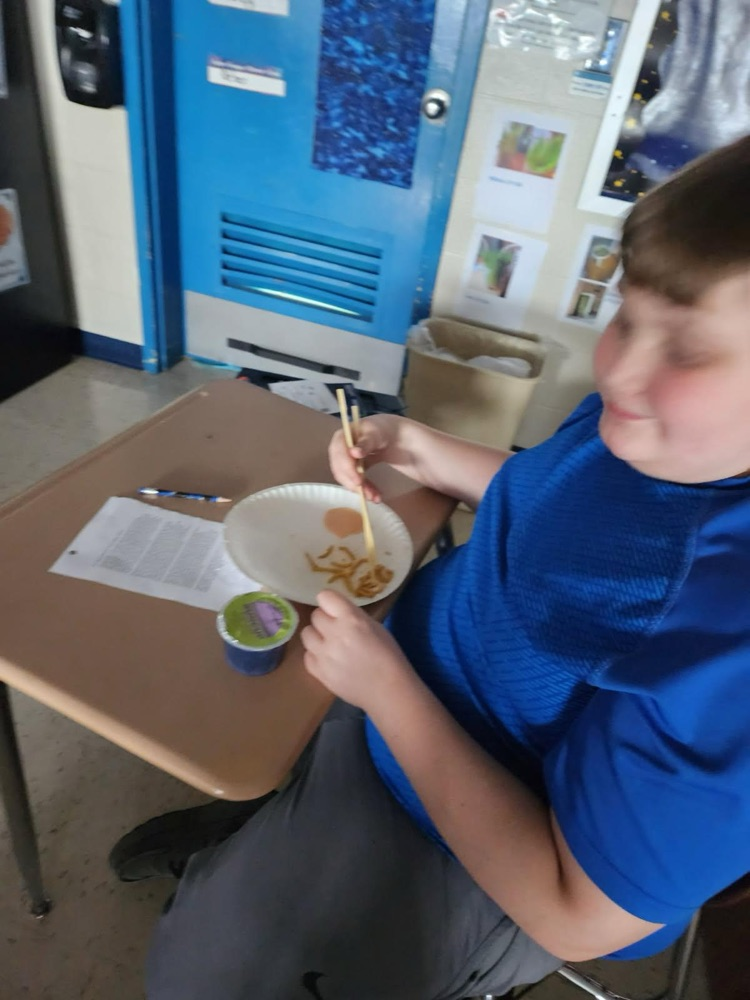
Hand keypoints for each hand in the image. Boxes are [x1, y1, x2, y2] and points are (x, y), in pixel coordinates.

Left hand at [301, 589, 411, 709]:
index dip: (330, 602)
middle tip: (337, 629)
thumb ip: (353, 616)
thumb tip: (336, 612)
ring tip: (330, 644)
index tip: (335, 608)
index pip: (325, 597)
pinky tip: (328, 660)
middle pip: (315, 615)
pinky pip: (307, 656)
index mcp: (351, 620)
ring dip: (317, 636)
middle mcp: (334, 634)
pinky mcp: (318, 673)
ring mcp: (323, 655)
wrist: (388, 691)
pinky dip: (315, 655)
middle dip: (325, 619)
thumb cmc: (388, 656)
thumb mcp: (376, 627)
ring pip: (306, 634)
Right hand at [328, 413, 400, 502]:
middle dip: (352, 482)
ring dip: (359, 490)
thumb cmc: (383, 430)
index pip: (338, 453)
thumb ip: (365, 442)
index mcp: (342, 436)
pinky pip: (354, 481)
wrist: (392, 435)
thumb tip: (354, 453)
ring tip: (374, 497)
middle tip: (365, 493)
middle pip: (340, 469)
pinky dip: (364, 489)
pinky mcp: (353, 470)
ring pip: (346, 478)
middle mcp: (340, 449)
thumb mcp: (376, 433)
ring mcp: (345, 460)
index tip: (358, 480)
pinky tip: (375, 496)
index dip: (347, 468)